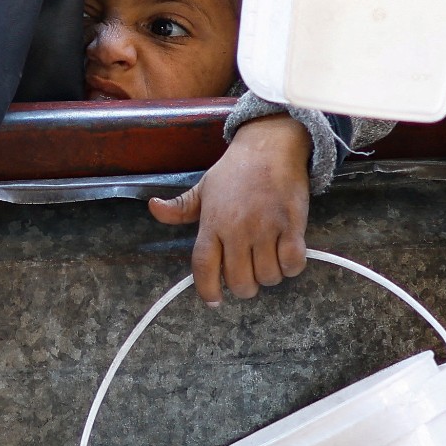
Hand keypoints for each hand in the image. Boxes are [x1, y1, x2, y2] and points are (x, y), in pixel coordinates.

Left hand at [149, 114, 310, 306]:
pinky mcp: (291, 225)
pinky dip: (291, 267)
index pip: (203, 267)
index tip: (213, 301)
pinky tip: (288, 254)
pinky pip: (292, 264)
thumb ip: (180, 206)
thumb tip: (154, 208)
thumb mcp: (204, 187)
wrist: (271, 145)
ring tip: (269, 260)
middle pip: (239, 281)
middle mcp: (236, 229)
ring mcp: (265, 228)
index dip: (207, 290)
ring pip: (267, 277)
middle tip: (249, 274)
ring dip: (270, 276)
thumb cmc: (236, 169)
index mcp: (212, 223)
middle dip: (244, 286)